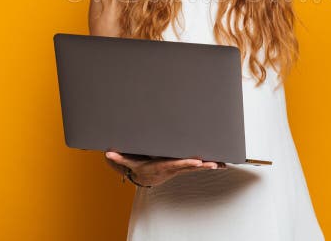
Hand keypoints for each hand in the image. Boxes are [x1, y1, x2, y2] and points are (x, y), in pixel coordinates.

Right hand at [104, 150, 226, 187]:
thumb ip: (120, 157)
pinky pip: (197, 165)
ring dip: (209, 165)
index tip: (197, 161)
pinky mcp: (183, 166)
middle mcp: (174, 167)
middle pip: (190, 166)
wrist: (146, 176)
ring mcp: (180, 167)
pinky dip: (208, 164)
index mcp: (164, 165)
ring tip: (222, 164)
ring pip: (196, 166)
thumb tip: (108, 153)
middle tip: (215, 163)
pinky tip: (219, 163)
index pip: (177, 163)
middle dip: (202, 165)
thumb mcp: (130, 162)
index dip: (187, 162)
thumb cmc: (139, 166)